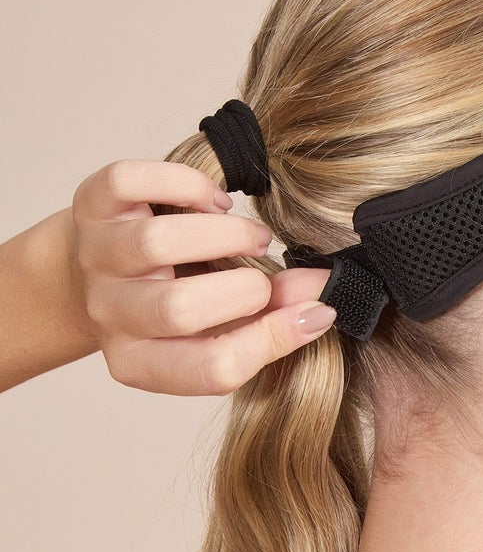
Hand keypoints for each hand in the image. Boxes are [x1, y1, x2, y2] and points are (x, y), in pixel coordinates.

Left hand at [69, 158, 336, 395]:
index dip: (274, 340)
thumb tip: (322, 296)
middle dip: (245, 288)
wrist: (91, 268)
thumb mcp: (216, 322)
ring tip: (252, 238)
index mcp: (142, 361)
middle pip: (179, 310)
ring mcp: (97, 257)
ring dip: (226, 235)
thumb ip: (269, 316)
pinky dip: (187, 185)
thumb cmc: (171, 298)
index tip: (317, 311)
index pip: (212, 368)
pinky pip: (133, 183)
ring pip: (157, 244)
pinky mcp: (91, 204)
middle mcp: (111, 314)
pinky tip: (213, 202)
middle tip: (264, 274)